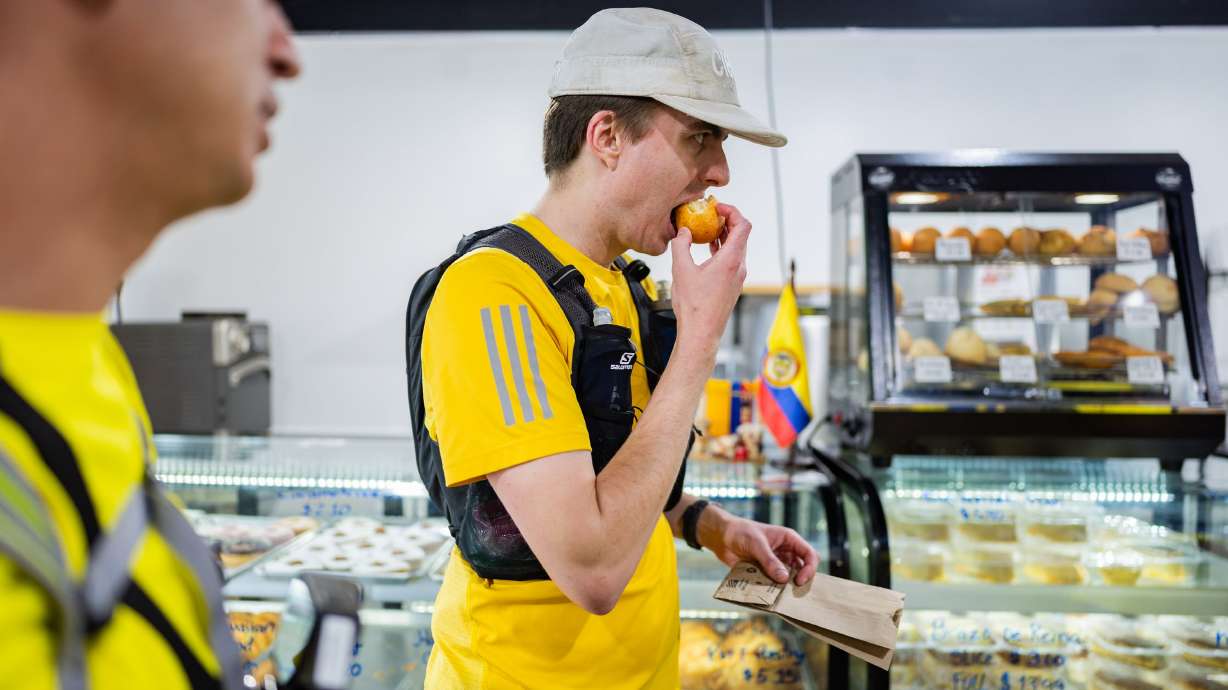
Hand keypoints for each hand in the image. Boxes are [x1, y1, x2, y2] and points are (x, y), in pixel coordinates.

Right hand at [669, 203, 749, 358]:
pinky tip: (708, 250)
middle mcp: (739, 267)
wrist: (701, 332)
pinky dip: (722, 249)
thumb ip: (681, 245)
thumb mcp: (681, 270)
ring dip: (724, 235)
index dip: (732, 211)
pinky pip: (732, 260)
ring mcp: (737, 277)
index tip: (718, 207)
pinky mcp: (732, 285)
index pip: (743, 225)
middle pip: (741, 235)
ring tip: (707, 230)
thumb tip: (682, 232)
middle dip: (727, 221)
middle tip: (710, 215)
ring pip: (737, 248)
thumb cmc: (694, 307)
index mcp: (731, 260)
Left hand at [703, 514, 818, 585]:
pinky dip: (773, 589)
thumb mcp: (756, 544)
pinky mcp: (766, 572)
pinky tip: (768, 596)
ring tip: (780, 596)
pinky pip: (774, 583)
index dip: (809, 568)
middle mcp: (786, 552)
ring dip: (785, 587)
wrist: (722, 537)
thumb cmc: (740, 532)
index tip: (799, 581)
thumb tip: (783, 579)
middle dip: (800, 580)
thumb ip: (770, 561)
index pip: (809, 554)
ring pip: (788, 578)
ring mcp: (776, 563)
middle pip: (803, 569)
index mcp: (789, 540)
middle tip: (791, 593)